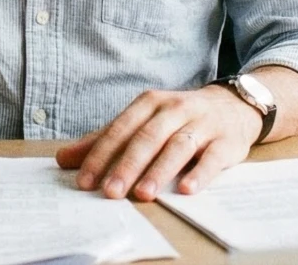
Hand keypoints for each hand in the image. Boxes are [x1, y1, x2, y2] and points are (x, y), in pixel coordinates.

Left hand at [54, 85, 261, 200]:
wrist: (233, 106)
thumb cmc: (179, 118)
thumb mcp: (142, 122)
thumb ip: (105, 140)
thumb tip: (64, 158)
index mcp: (150, 103)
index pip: (121, 129)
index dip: (101, 155)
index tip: (85, 181)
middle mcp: (175, 109)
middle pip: (147, 138)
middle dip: (127, 166)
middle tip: (110, 192)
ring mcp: (202, 124)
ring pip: (178, 147)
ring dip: (160, 171)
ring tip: (143, 194)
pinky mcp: (226, 141)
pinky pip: (213, 158)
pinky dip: (200, 173)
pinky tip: (186, 189)